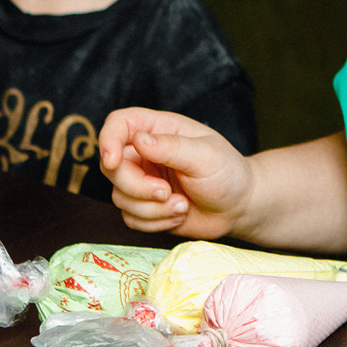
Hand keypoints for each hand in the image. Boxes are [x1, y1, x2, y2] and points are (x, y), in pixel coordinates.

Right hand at [98, 108, 255, 237]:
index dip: (108, 139)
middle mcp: (144, 154)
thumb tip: (139, 140)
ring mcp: (142, 181)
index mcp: (159, 130)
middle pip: (112, 168)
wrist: (239, 207)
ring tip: (183, 205)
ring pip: (120, 197)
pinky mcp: (144, 207)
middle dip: (137, 187)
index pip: (119, 124)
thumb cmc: (227, 174)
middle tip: (166, 192)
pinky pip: (131, 218)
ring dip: (152, 209)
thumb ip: (172, 147)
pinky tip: (179, 214)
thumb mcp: (205, 156)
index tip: (113, 161)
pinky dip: (155, 222)